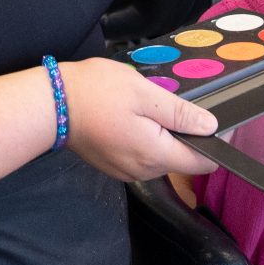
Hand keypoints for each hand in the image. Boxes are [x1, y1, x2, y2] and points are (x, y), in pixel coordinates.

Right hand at [59, 58, 218, 181]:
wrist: (52, 104)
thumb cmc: (97, 93)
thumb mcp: (144, 93)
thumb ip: (180, 113)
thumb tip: (211, 127)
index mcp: (155, 155)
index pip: (201, 163)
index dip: (212, 142)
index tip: (208, 118)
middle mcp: (143, 171)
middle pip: (180, 159)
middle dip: (181, 134)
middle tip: (163, 102)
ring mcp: (126, 172)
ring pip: (161, 157)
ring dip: (161, 136)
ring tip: (142, 108)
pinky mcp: (114, 167)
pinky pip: (142, 156)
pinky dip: (144, 140)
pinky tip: (129, 119)